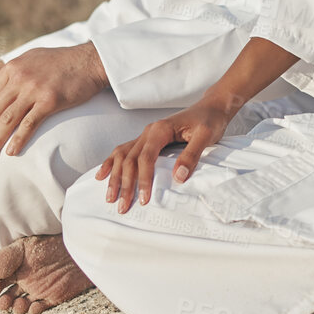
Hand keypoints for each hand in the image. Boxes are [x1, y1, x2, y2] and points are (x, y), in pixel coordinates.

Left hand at [0, 43, 109, 157]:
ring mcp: (34, 89)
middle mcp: (20, 77)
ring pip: (8, 119)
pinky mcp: (49, 101)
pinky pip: (29, 125)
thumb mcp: (33, 58)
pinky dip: (18, 140)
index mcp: (13, 67)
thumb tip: (3, 87)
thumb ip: (16, 71)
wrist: (89, 61)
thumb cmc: (63, 61)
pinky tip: (12, 151)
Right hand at [93, 96, 240, 212]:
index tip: (144, 199)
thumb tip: (177, 177)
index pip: (145, 157)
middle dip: (125, 184)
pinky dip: (111, 162)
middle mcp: (149, 131)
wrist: (211, 107)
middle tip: (122, 206)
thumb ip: (191, 155)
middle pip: (130, 159)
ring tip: (110, 197)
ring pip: (123, 155)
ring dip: (115, 176)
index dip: (143, 179)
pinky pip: (124, 150)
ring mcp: (145, 134)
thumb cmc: (210, 120)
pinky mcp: (148, 138)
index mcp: (160, 130)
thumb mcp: (206, 136)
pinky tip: (102, 174)